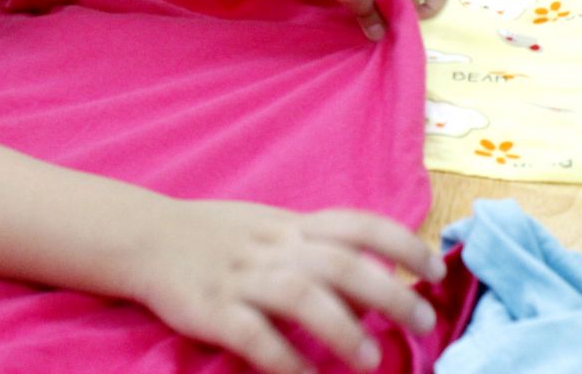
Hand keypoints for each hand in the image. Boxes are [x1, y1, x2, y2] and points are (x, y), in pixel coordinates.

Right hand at [138, 202, 444, 373]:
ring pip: (299, 295)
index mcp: (289, 224)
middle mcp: (271, 246)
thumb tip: (378, 278)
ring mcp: (240, 277)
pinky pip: (252, 334)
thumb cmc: (216, 235)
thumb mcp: (270, 227)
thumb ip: (318, 247)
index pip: (356, 223)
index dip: (401, 243)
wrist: (145, 237)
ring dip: (341, 327)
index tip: (436, 269)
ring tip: (370, 358)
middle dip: (387, 291)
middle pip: (338, 262)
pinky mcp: (210, 308)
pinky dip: (284, 358)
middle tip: (422, 321)